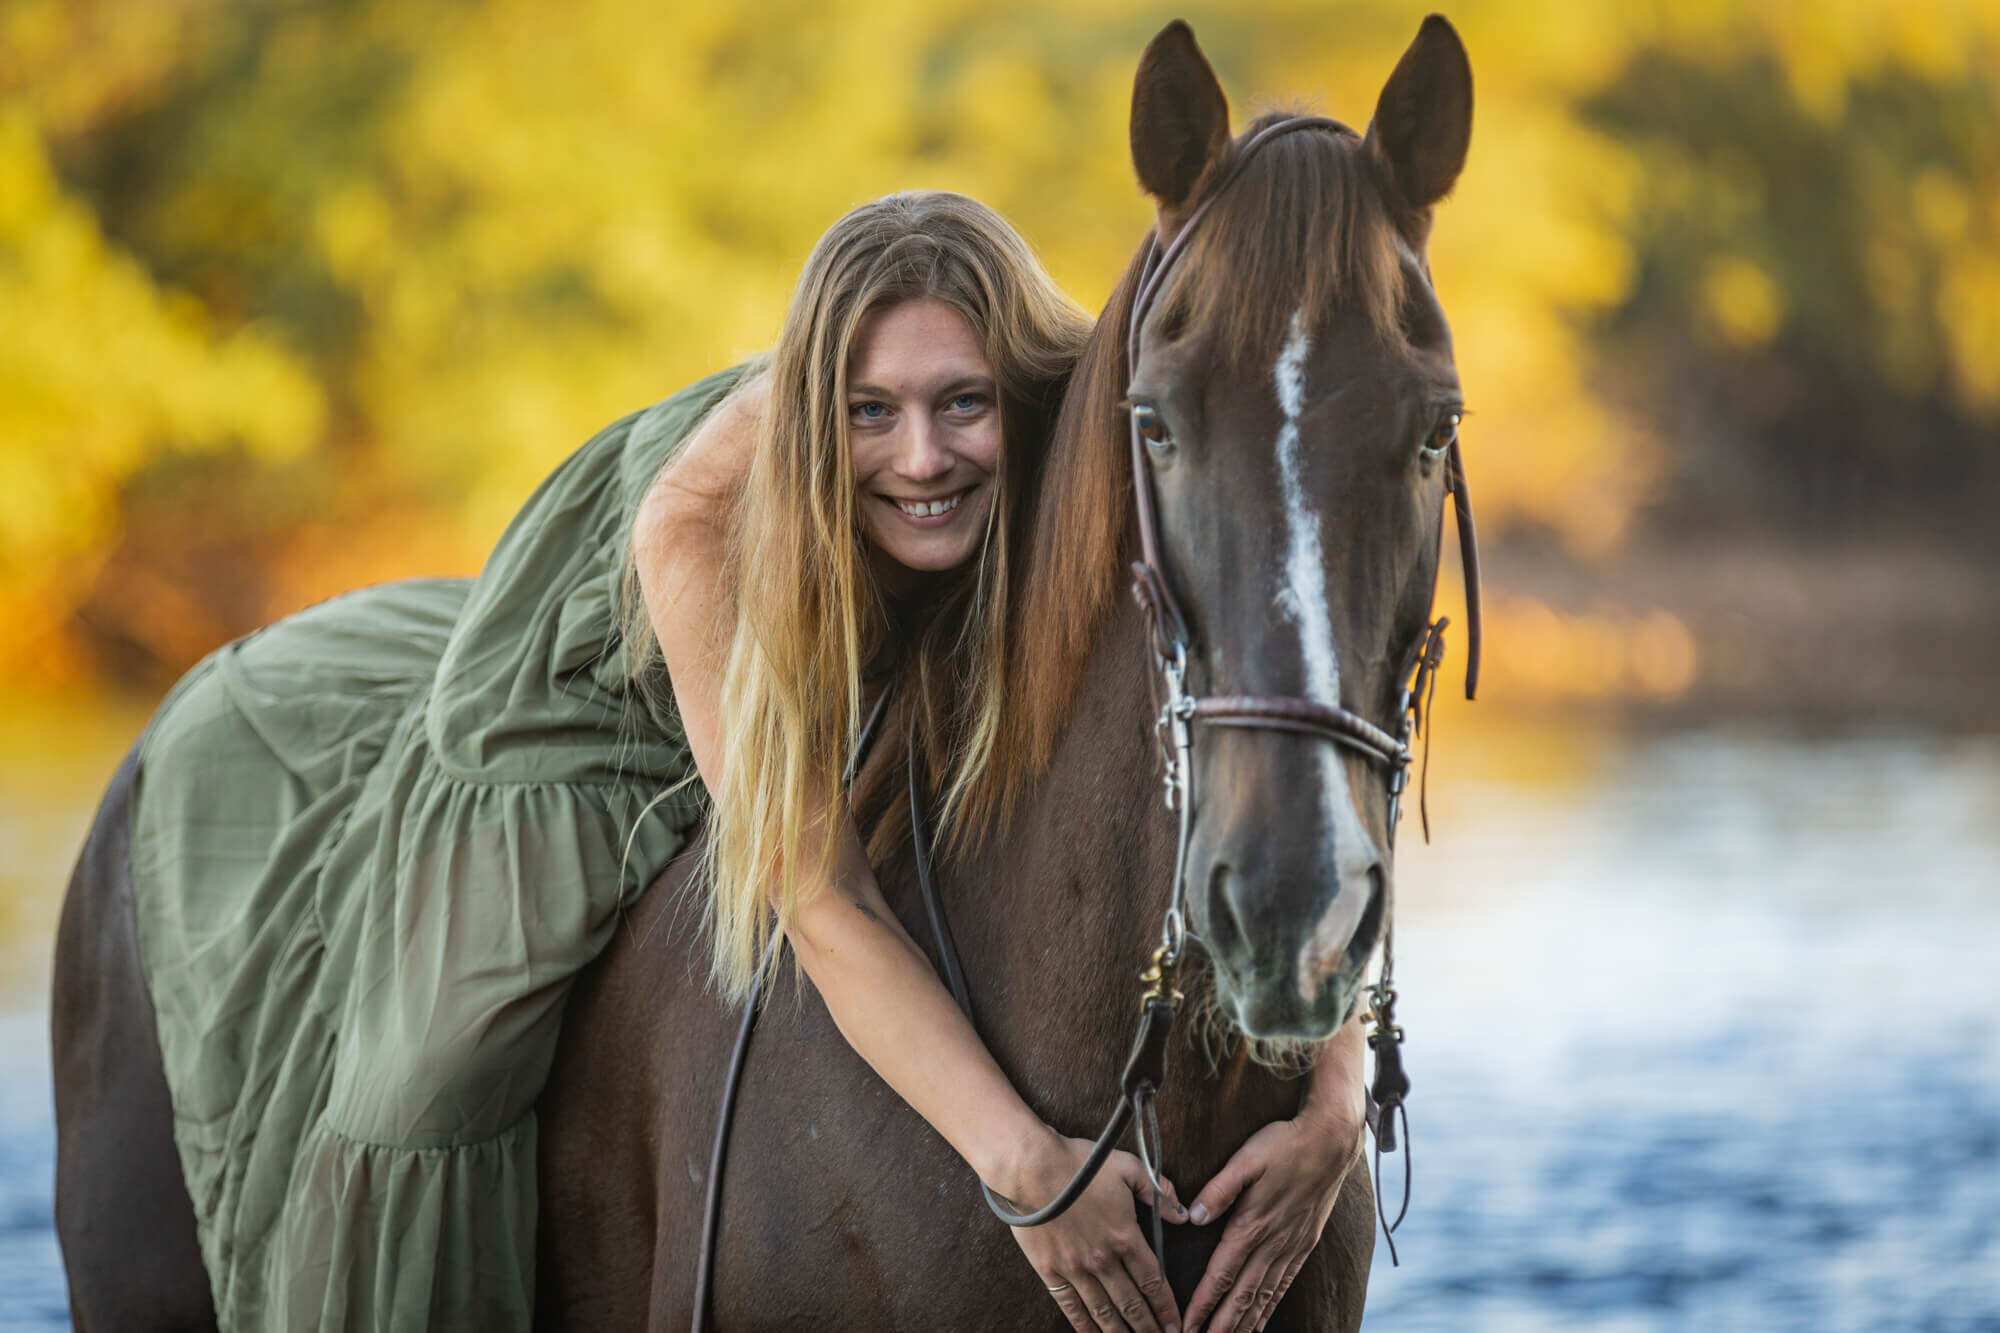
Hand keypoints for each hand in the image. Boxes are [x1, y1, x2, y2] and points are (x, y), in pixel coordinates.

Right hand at [997, 1129, 1189, 1332]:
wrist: (1031, 1168)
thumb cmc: (1079, 1164)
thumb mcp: (1127, 1167)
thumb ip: (1157, 1190)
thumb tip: (1182, 1213)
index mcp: (1126, 1236)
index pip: (1153, 1280)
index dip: (1166, 1307)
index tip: (1175, 1325)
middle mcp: (1104, 1260)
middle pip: (1132, 1303)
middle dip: (1148, 1327)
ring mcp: (1076, 1269)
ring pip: (1104, 1312)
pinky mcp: (1051, 1271)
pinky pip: (1071, 1307)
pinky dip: (1084, 1326)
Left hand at [1181, 1108, 1364, 1332]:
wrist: (1332, 1141)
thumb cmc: (1284, 1144)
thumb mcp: (1246, 1158)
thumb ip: (1219, 1189)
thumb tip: (1192, 1215)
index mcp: (1253, 1224)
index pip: (1223, 1273)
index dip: (1204, 1303)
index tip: (1189, 1324)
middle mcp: (1273, 1242)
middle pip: (1243, 1294)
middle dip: (1222, 1325)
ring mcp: (1291, 1246)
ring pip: (1265, 1295)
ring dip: (1246, 1323)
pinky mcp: (1304, 1244)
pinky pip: (1285, 1284)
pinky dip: (1271, 1307)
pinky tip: (1262, 1320)